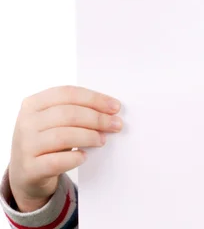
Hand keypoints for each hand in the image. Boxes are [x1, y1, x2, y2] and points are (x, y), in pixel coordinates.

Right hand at [8, 86, 122, 211]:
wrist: (26, 173)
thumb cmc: (49, 139)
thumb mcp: (55, 120)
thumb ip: (77, 110)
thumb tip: (110, 111)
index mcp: (34, 103)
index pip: (68, 93)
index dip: (94, 99)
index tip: (115, 107)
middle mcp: (25, 122)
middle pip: (68, 114)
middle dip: (97, 118)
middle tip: (115, 124)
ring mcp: (25, 146)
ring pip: (63, 136)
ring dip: (89, 136)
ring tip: (102, 140)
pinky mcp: (28, 169)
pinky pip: (56, 161)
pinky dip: (74, 158)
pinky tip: (84, 156)